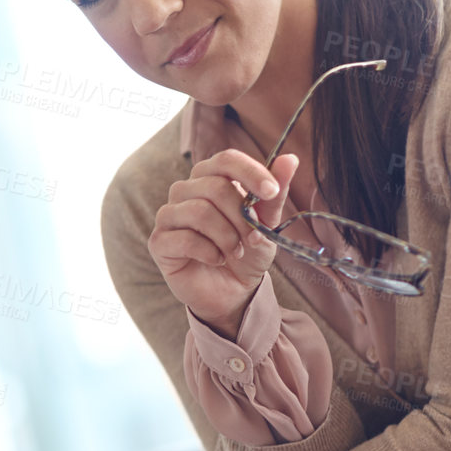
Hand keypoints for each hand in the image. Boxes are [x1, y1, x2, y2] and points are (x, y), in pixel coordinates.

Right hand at [150, 149, 300, 335]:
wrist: (233, 291)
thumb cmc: (247, 252)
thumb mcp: (267, 224)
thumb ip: (274, 194)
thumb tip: (290, 159)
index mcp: (210, 177)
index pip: (226, 160)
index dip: (250, 173)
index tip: (272, 192)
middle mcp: (185, 190)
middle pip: (215, 187)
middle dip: (242, 217)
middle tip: (253, 239)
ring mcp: (168, 215)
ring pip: (200, 212)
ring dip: (227, 236)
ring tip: (236, 251)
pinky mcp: (159, 241)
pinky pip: (185, 239)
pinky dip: (210, 252)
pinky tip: (216, 259)